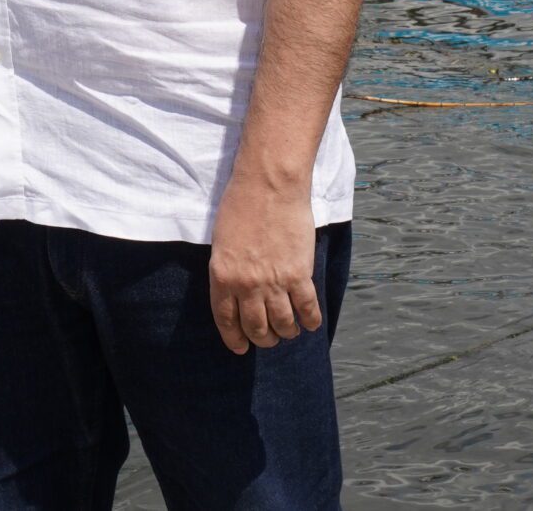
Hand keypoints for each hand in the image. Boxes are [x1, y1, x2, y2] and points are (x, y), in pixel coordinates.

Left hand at [207, 168, 319, 354]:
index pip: (226, 320)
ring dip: (286, 332)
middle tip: (269, 338)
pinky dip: (310, 321)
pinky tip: (310, 323)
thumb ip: (228, 269)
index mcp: (222, 276)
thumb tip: (237, 291)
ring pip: (282, 324)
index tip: (241, 348)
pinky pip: (307, 309)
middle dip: (263, 338)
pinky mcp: (299, 274)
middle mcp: (246, 285)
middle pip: (256, 327)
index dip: (235, 338)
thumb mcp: (222, 241)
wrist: (269, 185)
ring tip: (289, 330)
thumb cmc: (241, 204)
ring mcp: (274, 282)